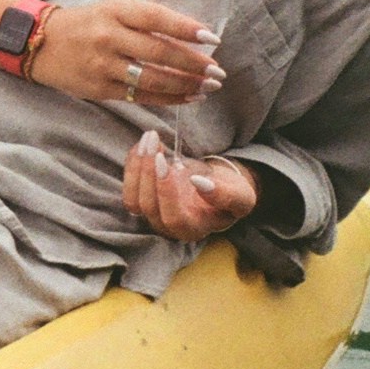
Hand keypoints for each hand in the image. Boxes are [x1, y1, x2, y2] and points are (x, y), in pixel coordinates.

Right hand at [32, 0, 224, 105]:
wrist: (42, 43)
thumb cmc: (89, 22)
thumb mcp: (114, 9)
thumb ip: (147, 19)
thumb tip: (192, 35)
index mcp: (115, 10)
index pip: (157, 18)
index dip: (187, 28)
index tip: (213, 39)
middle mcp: (109, 36)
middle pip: (159, 52)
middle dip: (193, 64)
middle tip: (218, 72)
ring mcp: (103, 64)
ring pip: (152, 78)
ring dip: (185, 85)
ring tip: (208, 88)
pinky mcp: (99, 88)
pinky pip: (140, 96)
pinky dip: (168, 99)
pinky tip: (187, 99)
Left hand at [124, 131, 257, 242]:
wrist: (218, 188)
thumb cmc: (230, 194)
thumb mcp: (240, 196)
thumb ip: (225, 195)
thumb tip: (200, 183)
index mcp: (194, 229)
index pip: (174, 217)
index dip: (168, 193)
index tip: (169, 163)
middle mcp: (169, 227)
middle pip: (149, 206)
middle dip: (148, 172)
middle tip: (154, 141)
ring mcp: (153, 215)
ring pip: (133, 200)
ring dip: (137, 167)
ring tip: (150, 139)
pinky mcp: (143, 201)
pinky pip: (129, 188)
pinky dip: (132, 165)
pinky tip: (143, 145)